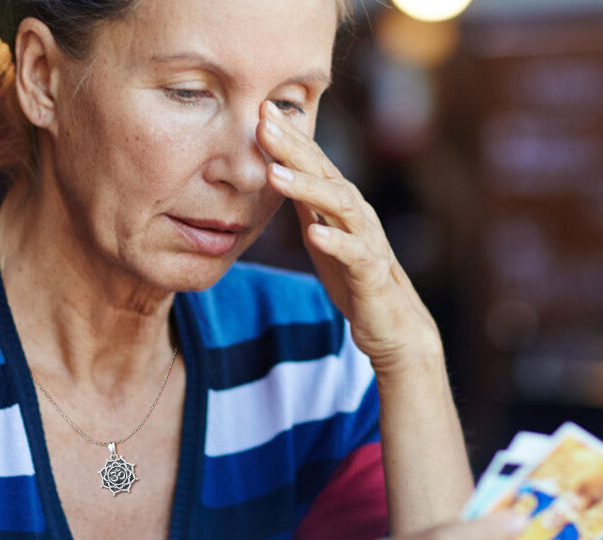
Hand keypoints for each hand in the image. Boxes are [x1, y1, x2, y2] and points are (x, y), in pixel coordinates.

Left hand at [257, 100, 439, 367]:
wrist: (389, 319)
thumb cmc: (353, 274)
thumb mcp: (322, 232)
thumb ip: (306, 204)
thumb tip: (277, 171)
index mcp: (340, 203)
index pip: (313, 163)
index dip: (289, 137)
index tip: (260, 110)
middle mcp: (356, 213)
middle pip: (326, 173)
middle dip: (294, 148)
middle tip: (262, 124)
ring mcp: (366, 240)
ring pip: (340, 206)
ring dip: (308, 188)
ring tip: (274, 174)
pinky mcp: (372, 272)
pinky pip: (355, 254)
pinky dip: (335, 242)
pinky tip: (313, 234)